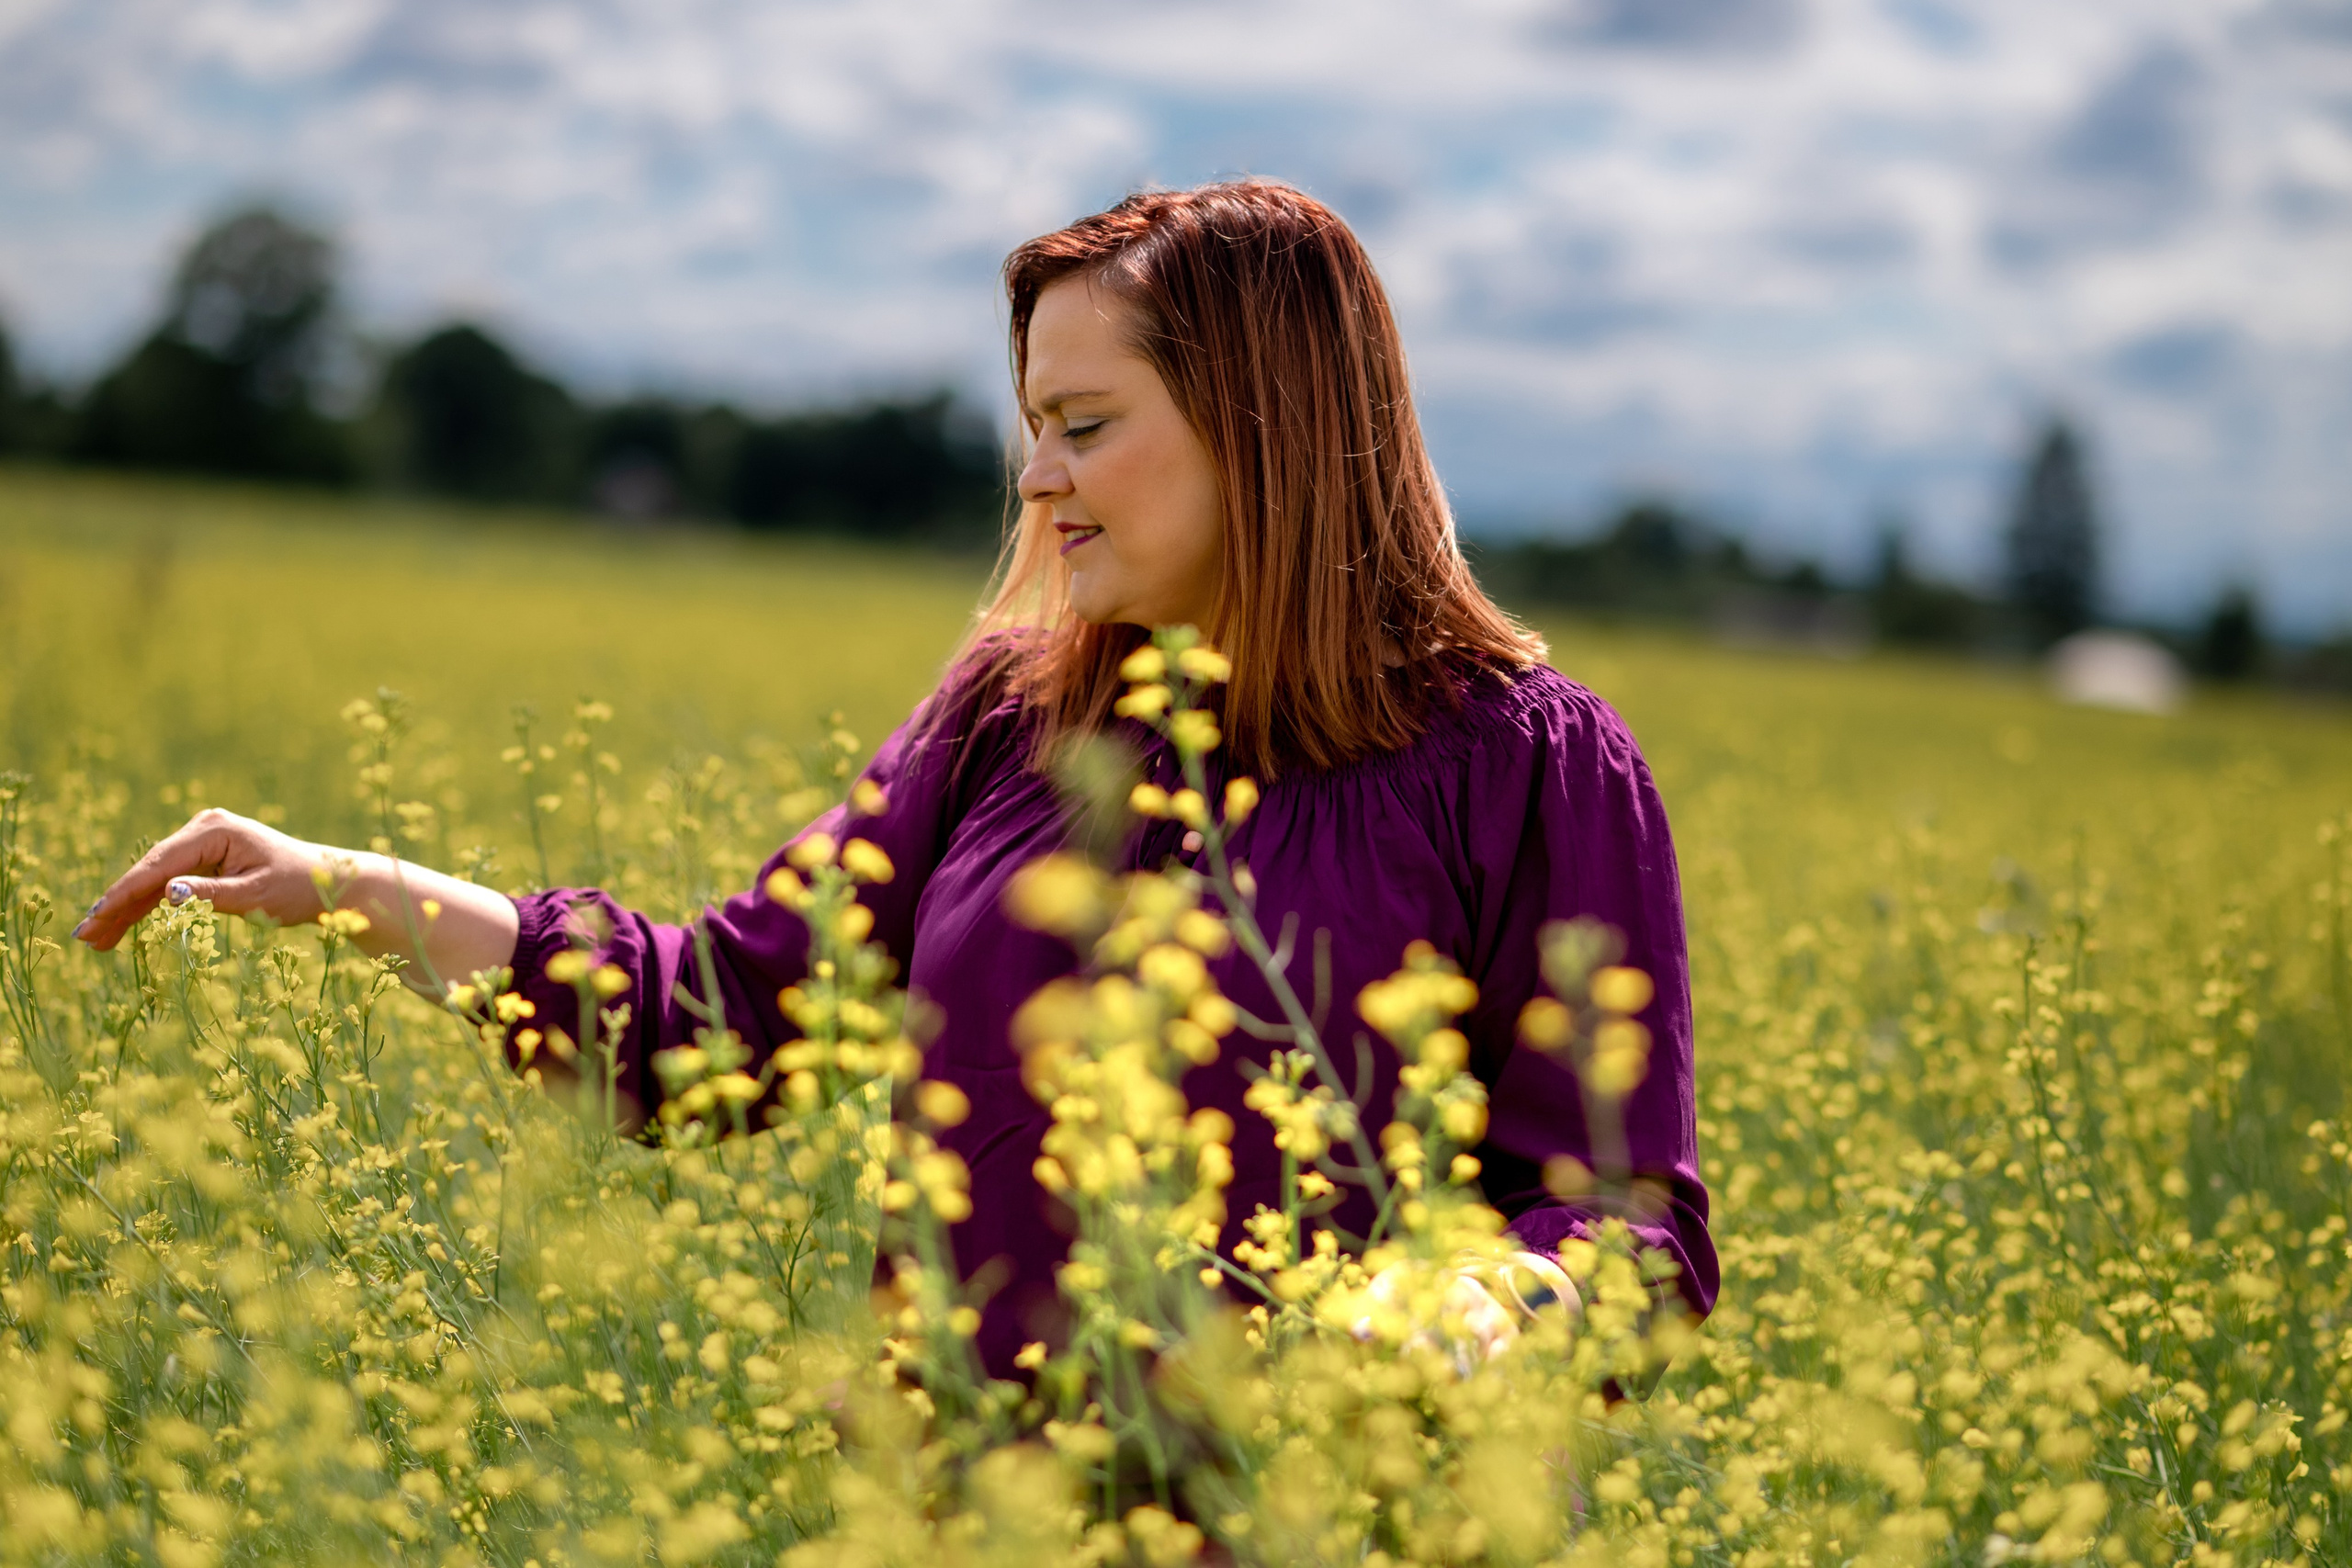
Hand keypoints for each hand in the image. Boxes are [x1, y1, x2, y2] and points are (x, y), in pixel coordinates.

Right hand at [75, 808, 328, 950]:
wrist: (329, 882)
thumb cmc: (299, 888)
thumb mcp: (256, 895)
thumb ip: (210, 895)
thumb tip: (168, 893)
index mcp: (214, 830)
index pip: (160, 864)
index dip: (125, 892)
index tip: (97, 915)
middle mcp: (203, 830)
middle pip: (150, 871)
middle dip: (117, 904)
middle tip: (83, 935)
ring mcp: (202, 844)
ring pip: (154, 881)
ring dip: (125, 910)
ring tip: (94, 941)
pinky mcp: (204, 860)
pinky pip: (168, 885)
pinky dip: (147, 907)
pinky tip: (120, 929)